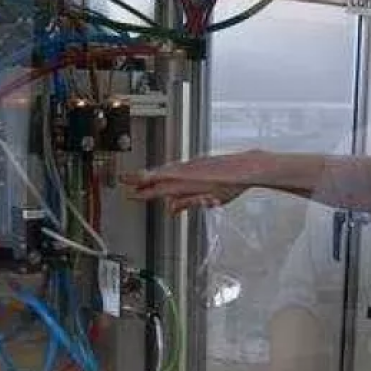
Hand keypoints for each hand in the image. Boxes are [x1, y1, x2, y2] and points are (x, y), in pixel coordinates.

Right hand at [122, 151, 272, 214]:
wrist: (246, 167)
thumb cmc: (232, 184)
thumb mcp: (210, 200)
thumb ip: (188, 202)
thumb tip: (171, 208)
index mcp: (187, 182)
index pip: (159, 188)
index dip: (143, 192)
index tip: (130, 194)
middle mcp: (187, 171)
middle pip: (157, 175)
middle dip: (140, 178)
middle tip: (124, 179)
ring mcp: (191, 165)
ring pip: (165, 170)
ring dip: (151, 174)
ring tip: (138, 177)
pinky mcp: (197, 162)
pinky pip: (174, 167)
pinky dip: (164, 170)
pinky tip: (164, 173)